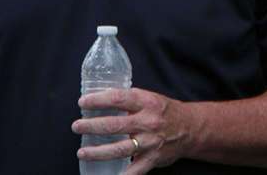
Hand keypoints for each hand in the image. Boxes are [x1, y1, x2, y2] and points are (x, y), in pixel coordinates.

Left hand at [72, 88, 195, 173]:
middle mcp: (148, 122)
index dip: (98, 100)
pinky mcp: (152, 159)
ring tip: (81, 152)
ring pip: (119, 149)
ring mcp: (150, 142)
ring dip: (97, 152)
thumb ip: (128, 100)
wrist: (190, 128)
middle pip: (114, 125)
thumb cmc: (164, 111)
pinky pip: (134, 171)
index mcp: (146, 102)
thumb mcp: (150, 98)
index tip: (82, 102)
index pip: (118, 98)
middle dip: (91, 126)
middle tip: (76, 126)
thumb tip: (99, 100)